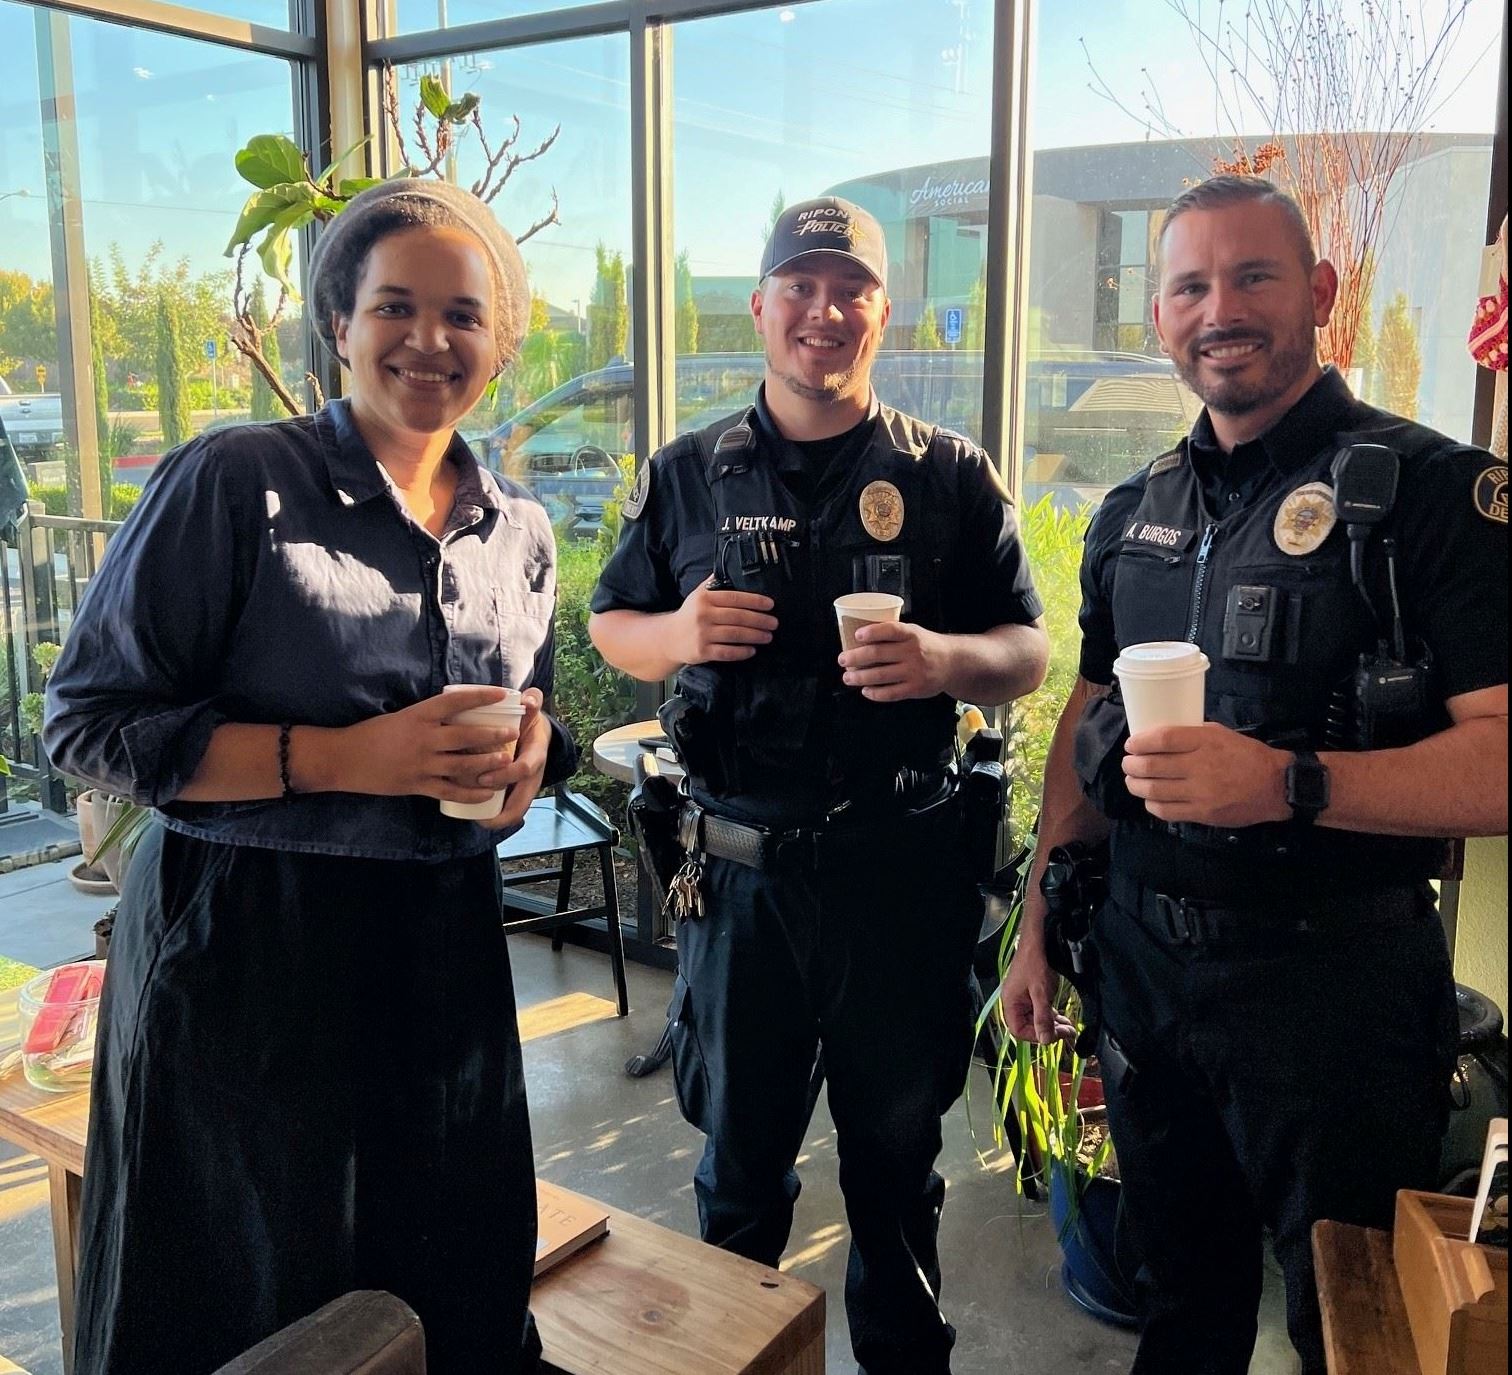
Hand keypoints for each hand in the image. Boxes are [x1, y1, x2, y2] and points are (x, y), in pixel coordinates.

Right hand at [337, 686, 521, 804]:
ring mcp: (421, 764)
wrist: (343, 759)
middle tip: (512, 732)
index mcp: (418, 716)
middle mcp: (423, 739)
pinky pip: (450, 790)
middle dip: (493, 735)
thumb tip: (457, 714)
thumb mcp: (402, 717)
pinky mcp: (417, 785)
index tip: (502, 694)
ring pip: (463, 765)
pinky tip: (487, 791)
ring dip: (488, 763)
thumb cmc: (372, 734)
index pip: (456, 702)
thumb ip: (428, 718)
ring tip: (507, 760)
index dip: (481, 697)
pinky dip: (471, 792)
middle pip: (466, 736)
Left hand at [476, 690, 550, 829]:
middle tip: (476, 811)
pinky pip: (510, 810)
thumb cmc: (528, 723)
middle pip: (522, 800)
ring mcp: (526, 787)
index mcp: (536, 755)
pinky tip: (477, 819)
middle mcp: (533, 775)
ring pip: (516, 810)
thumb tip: (529, 700)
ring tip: (474, 820)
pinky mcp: (517, 792)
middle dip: (501, 809)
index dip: (505, 775)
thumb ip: (532, 702)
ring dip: (497, 818)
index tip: (483, 778)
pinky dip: (496, 817)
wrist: (539, 733)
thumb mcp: (532, 711)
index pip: (525, 770)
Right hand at [669, 577, 776, 664]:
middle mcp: (703, 615)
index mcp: (705, 598)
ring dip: (755, 636)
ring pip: (734, 634)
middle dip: (759, 620)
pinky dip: (741, 652)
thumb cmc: (690, 614)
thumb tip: (731, 564)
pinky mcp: (701, 651)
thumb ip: (714, 582)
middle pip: (738, 617)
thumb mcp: (698, 594)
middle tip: (774, 623)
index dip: (754, 601)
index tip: (770, 605)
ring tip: (768, 636)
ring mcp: (702, 634)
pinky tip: (752, 651)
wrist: (669, 638)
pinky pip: (726, 652)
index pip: (734, 598)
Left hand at [838, 621, 948, 700]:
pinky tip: (865, 691)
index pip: (890, 630)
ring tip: (847, 677)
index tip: (857, 635)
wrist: (952, 663)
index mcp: (911, 634)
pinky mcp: (915, 689)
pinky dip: (875, 693)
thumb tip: (858, 639)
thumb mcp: (913, 632)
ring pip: (880, 675)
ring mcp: (914, 672)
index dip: (872, 632)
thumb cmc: (925, 645)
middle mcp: (913, 652)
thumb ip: (892, 634)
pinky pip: (890, 693)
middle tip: (842, 659)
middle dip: (856, 657)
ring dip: (860, 677)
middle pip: (879, 654)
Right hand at [1000, 936, 1076, 1045]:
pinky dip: (1051, 1015)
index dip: (1036, 1037)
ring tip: (1069, 1027)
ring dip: (1052, 1024)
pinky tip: (1063, 1018)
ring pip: (1036, 1019)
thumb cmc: (1035, 963)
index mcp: (1010, 1003)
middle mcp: (1014, 1003)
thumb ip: (1042, 1017)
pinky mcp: (1032, 993)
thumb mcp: (1041, 993)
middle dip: (1048, 1030)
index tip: (1054, 1036)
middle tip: (1067, 1032)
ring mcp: (1023, 998)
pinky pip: (1040, 1010)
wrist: (1039, 940)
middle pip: (1028, 1026)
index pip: (1019, 1031)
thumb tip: (1045, 1041)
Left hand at [1123, 721, 1290, 826]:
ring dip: (1135, 784)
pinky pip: (1166, 811)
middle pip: (1151, 765)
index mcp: (1205, 742)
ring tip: (1132, 780)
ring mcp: (1200, 792)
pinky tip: (1149, 799)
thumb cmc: (1248, 756)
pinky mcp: (1202, 813)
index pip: (1162, 739)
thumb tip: (1161, 737)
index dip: (1140, 742)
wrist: (1276, 787)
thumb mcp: (1222, 734)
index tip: (1131, 744)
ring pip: (1153, 790)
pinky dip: (1151, 804)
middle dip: (1132, 764)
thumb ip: (1193, 734)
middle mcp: (1200, 766)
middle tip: (1128, 763)